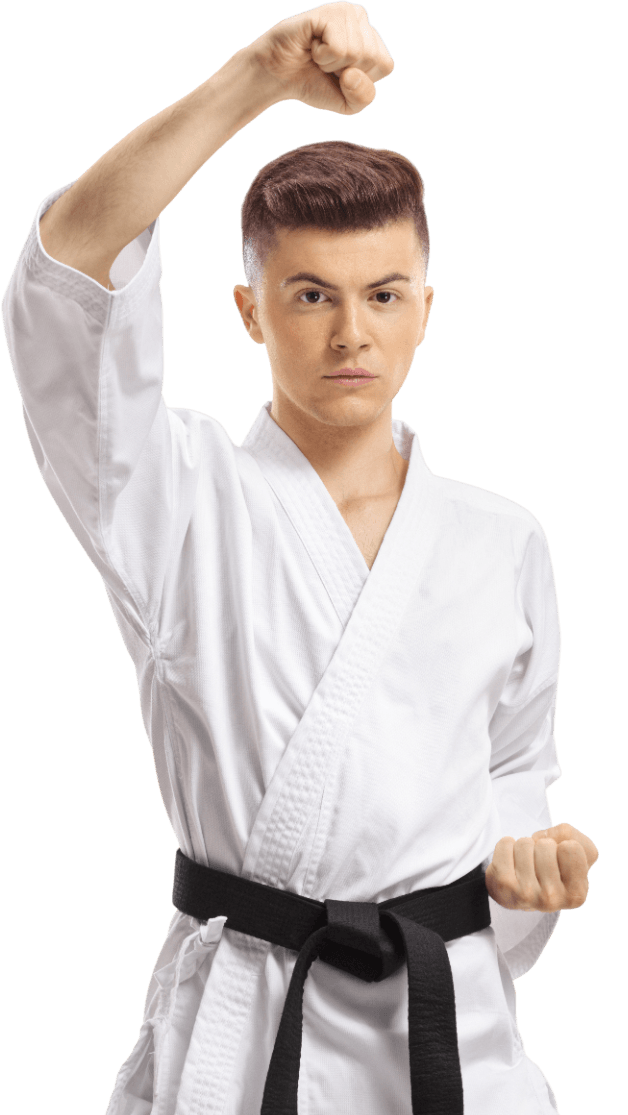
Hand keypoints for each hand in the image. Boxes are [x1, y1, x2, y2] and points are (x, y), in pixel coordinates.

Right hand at [248, 1, 394, 115]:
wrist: (278, 74)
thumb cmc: (313, 82)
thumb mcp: (347, 102)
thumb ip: (363, 97)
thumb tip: (352, 73)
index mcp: (371, 36)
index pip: (386, 65)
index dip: (360, 80)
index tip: (339, 74)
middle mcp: (362, 18)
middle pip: (372, 59)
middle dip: (345, 72)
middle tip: (326, 64)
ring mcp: (346, 11)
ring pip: (356, 53)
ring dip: (331, 64)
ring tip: (318, 54)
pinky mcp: (329, 11)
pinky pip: (338, 48)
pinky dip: (323, 56)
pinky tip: (312, 46)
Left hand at [485, 822, 599, 911]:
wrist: (518, 892)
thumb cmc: (551, 869)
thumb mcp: (576, 855)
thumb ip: (572, 836)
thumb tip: (543, 837)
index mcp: (575, 895)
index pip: (571, 848)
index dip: (563, 847)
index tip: (558, 862)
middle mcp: (551, 899)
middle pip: (546, 845)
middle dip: (542, 846)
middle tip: (539, 863)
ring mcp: (525, 894)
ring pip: (525, 843)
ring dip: (524, 847)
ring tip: (525, 864)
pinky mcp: (503, 884)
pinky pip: (505, 844)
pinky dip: (506, 845)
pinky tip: (510, 862)